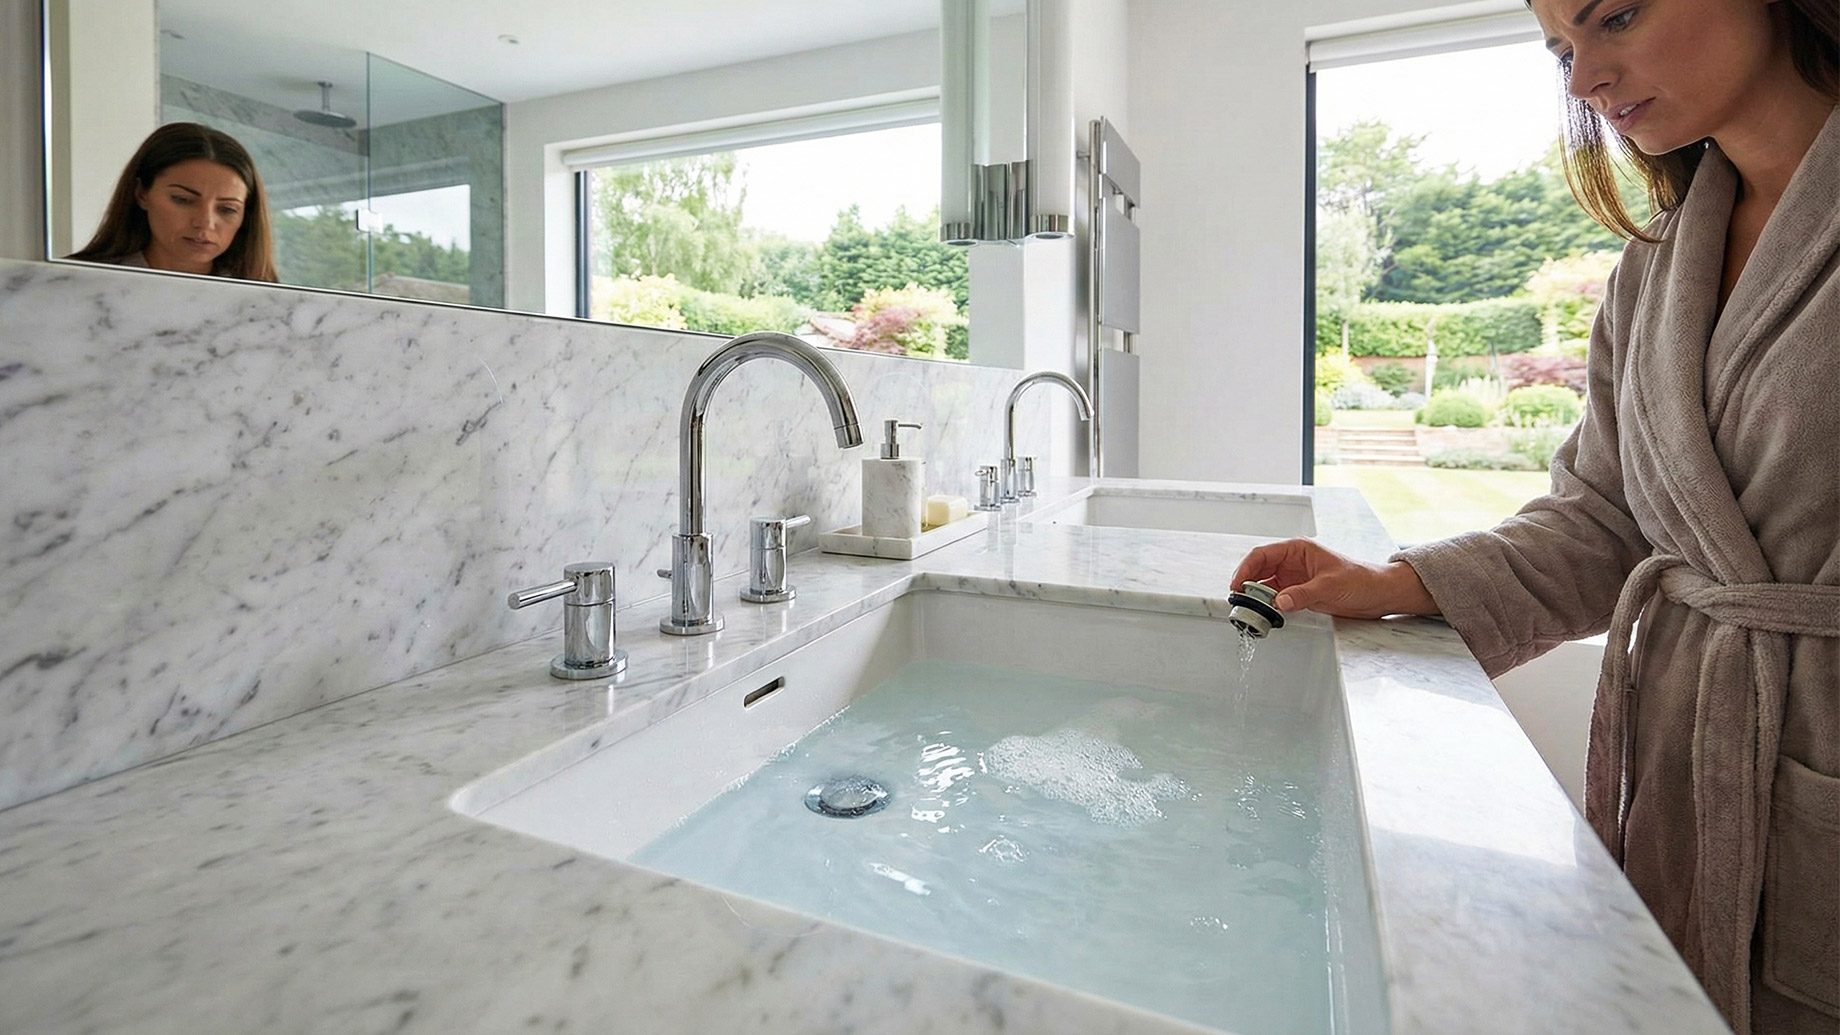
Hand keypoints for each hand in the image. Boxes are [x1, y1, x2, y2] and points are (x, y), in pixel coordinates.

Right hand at [1231, 538, 1437, 619]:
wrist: (1379, 594)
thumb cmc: (1361, 579)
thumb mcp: (1330, 586)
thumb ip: (1303, 594)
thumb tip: (1279, 602)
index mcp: (1298, 549)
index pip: (1262, 555)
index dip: (1246, 569)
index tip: (1237, 585)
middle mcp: (1293, 562)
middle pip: (1259, 570)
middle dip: (1247, 584)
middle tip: (1239, 602)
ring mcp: (1295, 578)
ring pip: (1265, 586)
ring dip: (1256, 598)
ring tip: (1249, 611)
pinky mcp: (1299, 593)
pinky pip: (1276, 598)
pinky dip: (1268, 606)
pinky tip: (1265, 614)